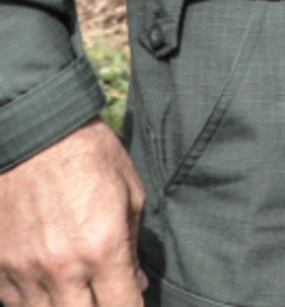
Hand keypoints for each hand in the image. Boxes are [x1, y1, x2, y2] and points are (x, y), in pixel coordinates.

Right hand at [0, 119, 145, 305]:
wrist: (35, 131)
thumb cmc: (90, 156)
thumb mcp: (130, 196)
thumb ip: (133, 247)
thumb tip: (134, 284)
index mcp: (102, 249)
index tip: (133, 304)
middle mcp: (61, 267)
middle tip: (106, 298)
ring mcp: (22, 270)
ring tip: (77, 291)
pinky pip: (13, 302)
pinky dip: (31, 301)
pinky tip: (47, 286)